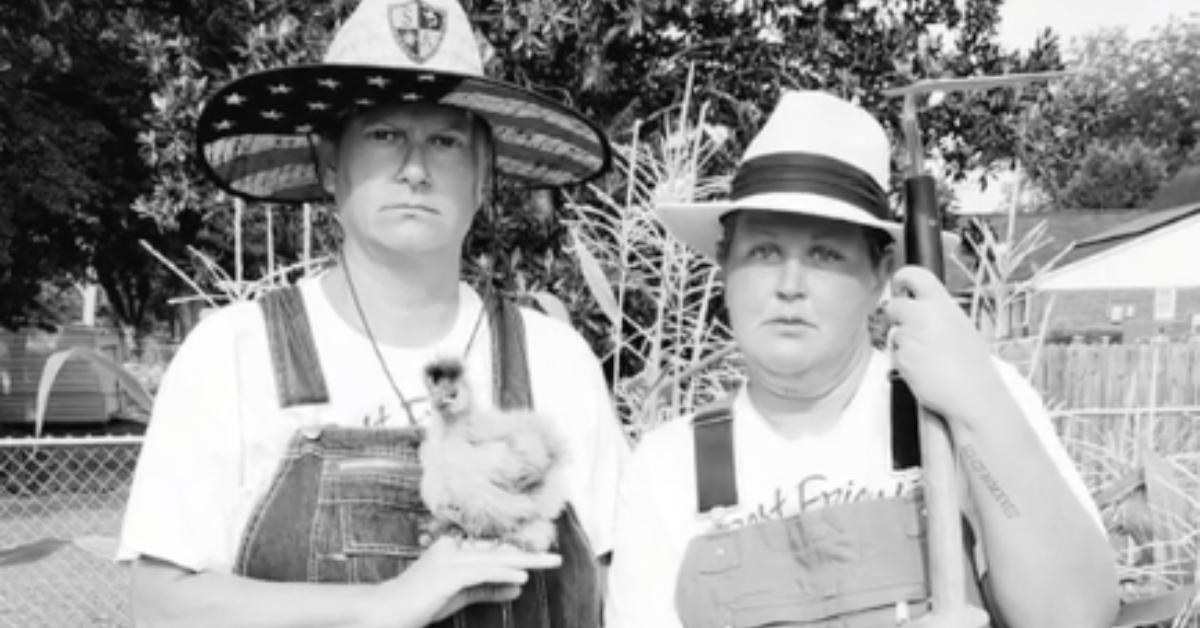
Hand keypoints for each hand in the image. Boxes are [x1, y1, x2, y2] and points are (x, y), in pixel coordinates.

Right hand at [361, 536, 561, 627]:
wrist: (386, 611)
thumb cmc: (420, 603)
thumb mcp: (461, 595)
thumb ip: (489, 589)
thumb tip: (519, 586)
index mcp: (455, 550)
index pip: (494, 552)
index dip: (520, 555)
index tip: (544, 558)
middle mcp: (454, 550)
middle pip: (499, 552)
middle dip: (530, 555)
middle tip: (557, 559)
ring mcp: (450, 561)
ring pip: (495, 559)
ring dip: (525, 561)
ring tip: (550, 563)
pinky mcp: (447, 575)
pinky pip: (482, 572)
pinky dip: (504, 572)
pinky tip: (524, 575)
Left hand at [882, 266, 1009, 433]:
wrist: (972, 394)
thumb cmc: (972, 366)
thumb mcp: (962, 327)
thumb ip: (939, 314)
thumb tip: (924, 307)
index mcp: (942, 304)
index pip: (914, 275)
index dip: (903, 277)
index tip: (900, 284)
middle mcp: (923, 315)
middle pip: (893, 305)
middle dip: (896, 317)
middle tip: (910, 330)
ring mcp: (909, 335)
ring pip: (893, 332)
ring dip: (902, 342)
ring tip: (926, 357)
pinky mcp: (900, 356)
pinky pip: (894, 354)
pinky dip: (903, 361)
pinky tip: (922, 369)